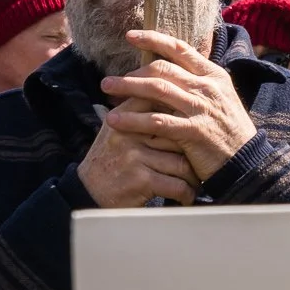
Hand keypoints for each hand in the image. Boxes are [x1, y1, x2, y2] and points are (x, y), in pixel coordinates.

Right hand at [75, 113, 201, 207]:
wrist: (86, 192)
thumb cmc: (110, 159)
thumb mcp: (117, 129)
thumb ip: (138, 112)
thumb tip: (171, 92)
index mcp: (124, 115)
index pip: (161, 102)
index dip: (183, 114)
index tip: (195, 126)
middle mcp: (128, 132)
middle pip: (178, 134)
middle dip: (193, 151)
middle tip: (203, 159)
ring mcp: (134, 156)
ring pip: (181, 162)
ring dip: (192, 177)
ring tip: (194, 182)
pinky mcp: (140, 180)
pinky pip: (176, 185)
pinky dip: (186, 194)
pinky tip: (186, 197)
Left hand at [100, 31, 259, 184]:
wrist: (247, 162)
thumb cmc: (228, 132)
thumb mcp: (219, 100)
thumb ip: (196, 85)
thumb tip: (167, 72)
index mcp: (214, 76)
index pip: (180, 48)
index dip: (153, 39)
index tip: (131, 35)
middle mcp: (208, 87)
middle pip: (163, 68)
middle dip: (132, 73)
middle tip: (108, 81)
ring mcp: (202, 108)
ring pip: (157, 89)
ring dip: (127, 89)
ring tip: (106, 91)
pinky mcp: (194, 131)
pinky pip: (156, 121)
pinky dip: (132, 120)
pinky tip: (115, 121)